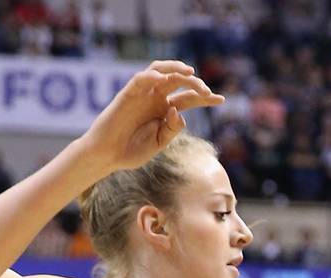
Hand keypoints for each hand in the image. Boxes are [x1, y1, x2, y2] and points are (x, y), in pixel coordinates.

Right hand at [80, 61, 223, 172]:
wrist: (108, 155)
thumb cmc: (133, 150)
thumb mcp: (159, 142)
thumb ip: (172, 129)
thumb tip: (180, 112)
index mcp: (166, 110)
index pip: (190, 98)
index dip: (206, 97)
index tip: (222, 100)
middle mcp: (156, 98)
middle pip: (179, 81)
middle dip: (195, 83)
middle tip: (206, 91)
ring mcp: (142, 94)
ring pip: (160, 71)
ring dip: (175, 69)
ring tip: (190, 72)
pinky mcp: (127, 94)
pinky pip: (140, 80)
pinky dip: (151, 76)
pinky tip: (163, 79)